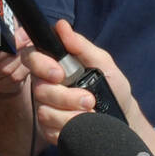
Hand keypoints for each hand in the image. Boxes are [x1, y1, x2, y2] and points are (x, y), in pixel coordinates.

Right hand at [26, 20, 140, 147]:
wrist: (123, 118)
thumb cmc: (113, 87)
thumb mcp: (103, 63)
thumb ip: (81, 46)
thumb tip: (62, 26)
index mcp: (55, 65)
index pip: (31, 57)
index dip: (40, 64)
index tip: (60, 74)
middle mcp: (46, 85)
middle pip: (39, 89)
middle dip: (66, 96)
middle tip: (89, 99)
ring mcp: (46, 107)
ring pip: (44, 111)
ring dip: (71, 113)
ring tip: (91, 111)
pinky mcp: (49, 129)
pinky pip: (50, 129)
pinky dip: (70, 127)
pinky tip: (83, 123)